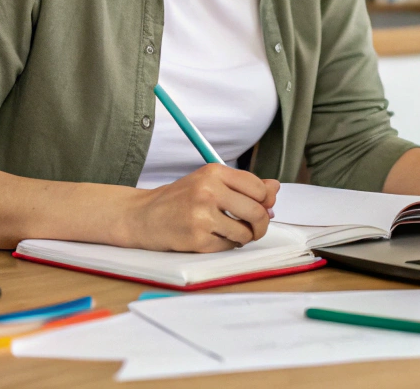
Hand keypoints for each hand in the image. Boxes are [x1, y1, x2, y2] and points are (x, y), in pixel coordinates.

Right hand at [119, 165, 279, 252]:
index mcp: (214, 173)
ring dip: (244, 237)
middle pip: (257, 212)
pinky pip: (228, 246)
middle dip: (261, 224)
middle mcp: (208, 191)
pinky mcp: (197, 239)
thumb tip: (275, 189)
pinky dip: (227, 244)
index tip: (263, 207)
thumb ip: (243, 185)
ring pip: (245, 232)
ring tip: (233, 232)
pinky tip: (214, 237)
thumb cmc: (180, 199)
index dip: (266, 201)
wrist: (143, 216)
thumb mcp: (209, 182)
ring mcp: (202, 216)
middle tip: (255, 228)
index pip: (259, 188)